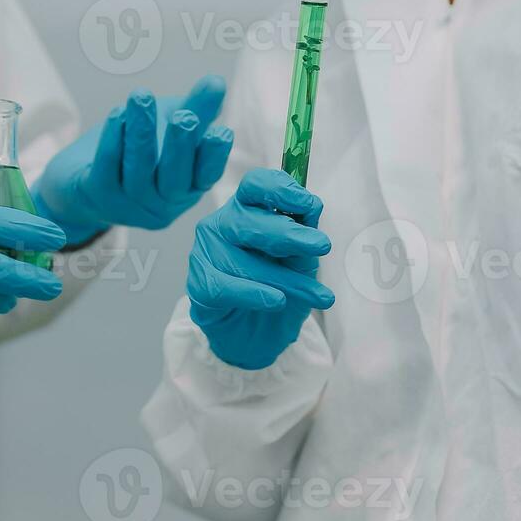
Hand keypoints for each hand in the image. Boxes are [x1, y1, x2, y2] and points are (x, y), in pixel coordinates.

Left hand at [33, 76, 234, 245]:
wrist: (80, 181)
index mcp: (186, 188)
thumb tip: (216, 83)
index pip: (205, 176)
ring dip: (142, 132)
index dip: (214, 156)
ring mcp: (129, 204)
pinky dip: (113, 139)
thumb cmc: (133, 151)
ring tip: (142, 96)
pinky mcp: (98, 196)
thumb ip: (194, 109)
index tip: (221, 131)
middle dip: (180, 146)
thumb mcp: (167, 126)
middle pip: (174, 179)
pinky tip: (117, 113)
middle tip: (184, 117)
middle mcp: (161, 203)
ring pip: (139, 171)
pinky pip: (107, 167)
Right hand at [188, 169, 335, 370]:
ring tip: (315, 295)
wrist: (260, 334)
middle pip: (248, 220)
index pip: (255, 185)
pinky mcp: (199, 285)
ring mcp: (206, 253)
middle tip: (320, 246)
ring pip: (244, 260)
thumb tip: (312, 207)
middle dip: (288, 233)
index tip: (308, 203)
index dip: (279, 188)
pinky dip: (255, 294)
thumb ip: (304, 232)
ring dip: (286, 279)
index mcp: (248, 208)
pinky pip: (227, 286)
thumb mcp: (301, 258)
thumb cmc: (280, 287)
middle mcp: (223, 224)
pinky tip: (277, 300)